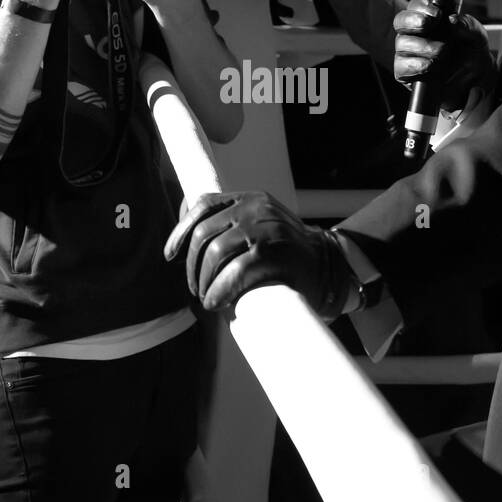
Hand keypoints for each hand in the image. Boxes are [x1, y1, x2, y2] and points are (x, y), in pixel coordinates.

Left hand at [163, 192, 353, 316]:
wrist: (330, 266)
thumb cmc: (287, 253)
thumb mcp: (259, 224)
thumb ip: (228, 222)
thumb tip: (184, 226)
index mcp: (249, 198)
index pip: (202, 204)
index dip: (180, 231)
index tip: (170, 255)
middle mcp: (256, 208)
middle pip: (204, 233)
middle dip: (192, 266)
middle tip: (195, 288)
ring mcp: (266, 228)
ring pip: (216, 252)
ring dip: (204, 281)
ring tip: (207, 298)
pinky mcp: (275, 253)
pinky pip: (236, 271)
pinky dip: (220, 290)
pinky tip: (216, 302)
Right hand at [394, 0, 495, 111]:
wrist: (474, 81)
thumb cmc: (471, 54)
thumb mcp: (477, 37)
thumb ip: (468, 26)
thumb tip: (453, 20)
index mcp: (430, 19)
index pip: (415, 6)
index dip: (422, 7)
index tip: (437, 14)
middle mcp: (415, 34)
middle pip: (400, 21)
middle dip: (412, 21)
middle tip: (428, 25)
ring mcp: (408, 53)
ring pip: (402, 43)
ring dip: (422, 46)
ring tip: (441, 52)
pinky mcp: (405, 72)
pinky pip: (401, 66)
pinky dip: (416, 65)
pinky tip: (430, 66)